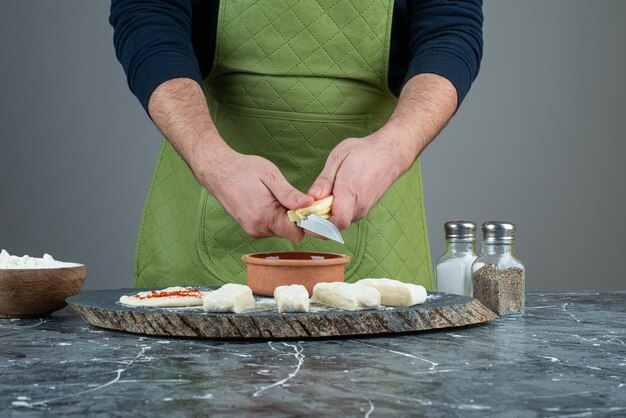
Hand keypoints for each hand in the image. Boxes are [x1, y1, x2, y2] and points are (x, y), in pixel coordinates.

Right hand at [194, 149, 313, 241]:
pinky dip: (273, 217)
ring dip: (282, 217)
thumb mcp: (271, 176)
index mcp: (265, 217)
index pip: (296, 234)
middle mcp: (258, 229)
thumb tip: (310, 204)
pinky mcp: (249, 228)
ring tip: (273, 196)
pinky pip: (269, 227)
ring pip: (279, 230)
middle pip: (289, 232)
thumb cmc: (244, 170)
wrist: (217, 170)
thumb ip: (290, 194)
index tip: (307, 206)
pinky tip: (266, 201)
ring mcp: (252, 230)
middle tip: (288, 197)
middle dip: (294, 218)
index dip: (305, 221)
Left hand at [307, 127, 416, 231]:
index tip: (304, 221)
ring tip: (314, 204)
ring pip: (339, 222)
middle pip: (334, 225)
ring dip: (325, 218)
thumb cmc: (364, 152)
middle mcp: (359, 205)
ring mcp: (363, 208)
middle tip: (303, 212)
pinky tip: (328, 201)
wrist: (391, 153)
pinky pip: (346, 216)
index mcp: (351, 191)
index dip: (319, 227)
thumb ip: (325, 179)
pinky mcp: (364, 208)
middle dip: (317, 223)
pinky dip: (334, 213)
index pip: (336, 222)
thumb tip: (311, 197)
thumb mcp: (338, 157)